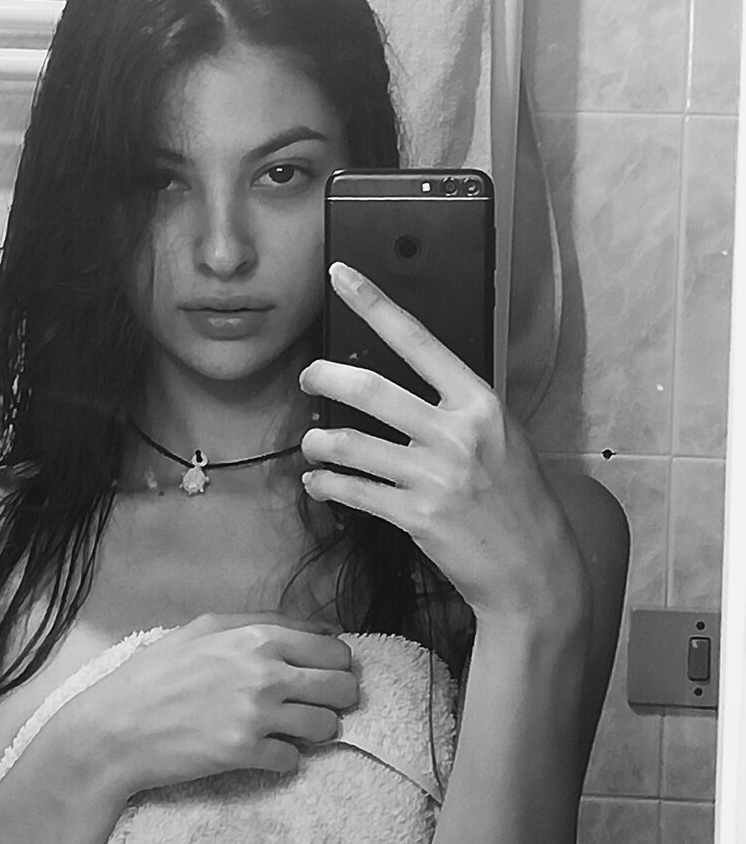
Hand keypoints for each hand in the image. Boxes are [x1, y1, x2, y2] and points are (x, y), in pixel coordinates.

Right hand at [73, 612, 358, 796]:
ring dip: (316, 729)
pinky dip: (285, 757)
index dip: (337, 664)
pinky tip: (264, 748)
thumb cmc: (158, 671)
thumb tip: (322, 631)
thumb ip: (264, 621)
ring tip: (292, 727)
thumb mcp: (205, 626)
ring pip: (328, 726)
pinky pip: (294, 760)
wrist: (116, 727)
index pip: (334, 650)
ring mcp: (258, 716)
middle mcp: (266, 673)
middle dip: (337, 696)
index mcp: (258, 637)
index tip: (324, 673)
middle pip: (342, 688)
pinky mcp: (246, 754)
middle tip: (316, 702)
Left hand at [298, 262, 589, 628]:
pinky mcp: (417, 517)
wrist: (535, 569)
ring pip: (350, 444)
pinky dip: (326, 484)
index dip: (373, 303)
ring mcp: (437, 477)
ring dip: (318, 442)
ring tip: (314, 443)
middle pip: (370, 389)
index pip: (417, 339)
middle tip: (308, 377)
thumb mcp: (501, 436)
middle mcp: (458, 433)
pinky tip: (319, 483)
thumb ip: (455, 407)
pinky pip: (352, 491)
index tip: (339, 275)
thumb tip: (400, 384)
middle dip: (324, 376)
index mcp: (480, 402)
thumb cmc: (516, 497)